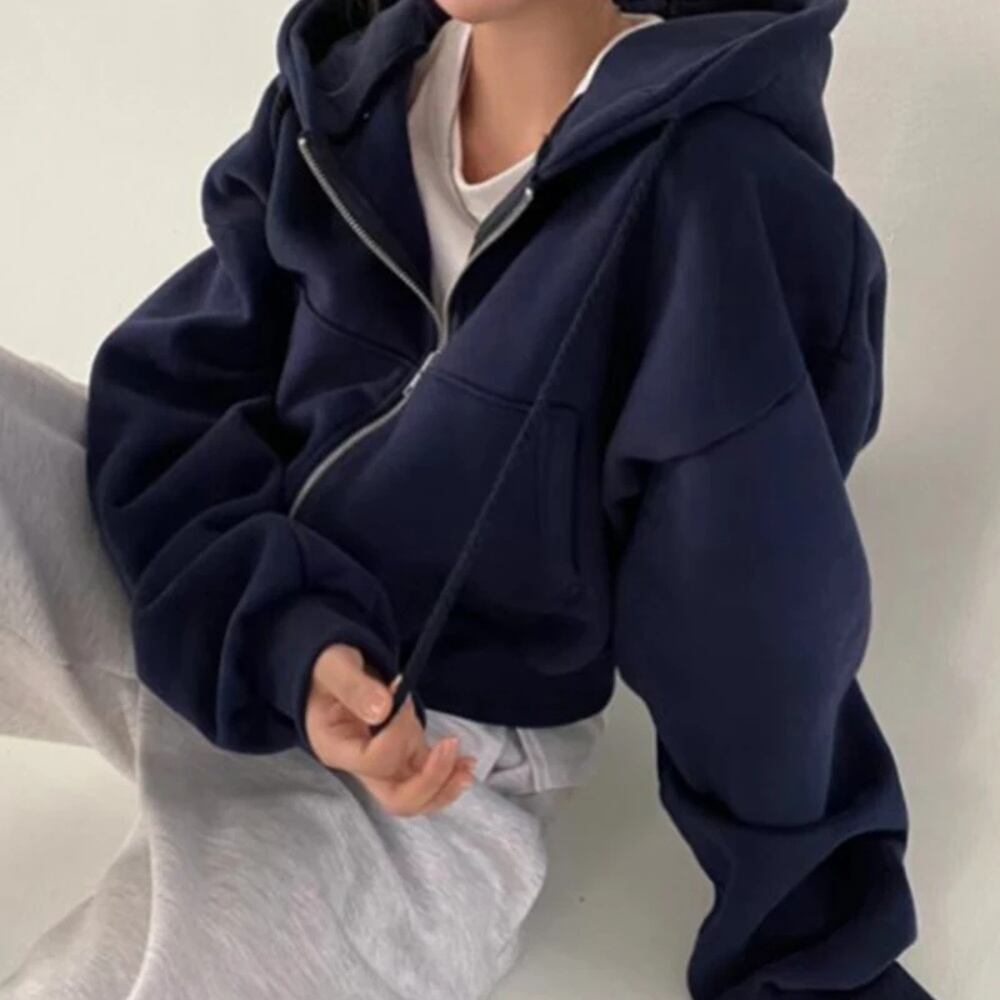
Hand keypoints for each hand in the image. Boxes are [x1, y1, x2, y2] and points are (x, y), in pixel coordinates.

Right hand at [303, 643, 477, 815]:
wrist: (328, 673)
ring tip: (468, 765)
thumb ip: (355, 687)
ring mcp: (383, 764)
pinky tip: (467, 761)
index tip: (400, 693)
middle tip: (450, 747)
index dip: (397, 734)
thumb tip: (382, 710)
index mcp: (336, 748)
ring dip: (445, 784)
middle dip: (430, 781)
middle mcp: (359, 766)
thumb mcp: (335, 667)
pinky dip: (448, 772)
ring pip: (416, 795)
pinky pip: (426, 776)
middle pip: (397, 798)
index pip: (375, 760)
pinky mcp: (402, 754)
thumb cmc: (327, 668)